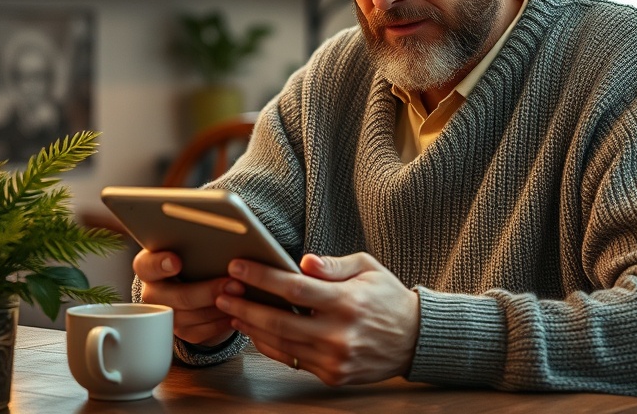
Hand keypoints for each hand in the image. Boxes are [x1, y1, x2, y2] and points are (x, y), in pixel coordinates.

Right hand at [133, 249, 236, 346]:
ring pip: (190, 317)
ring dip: (218, 308)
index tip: (176, 262)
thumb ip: (195, 243)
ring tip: (242, 297)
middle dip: (208, 291)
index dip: (160, 264)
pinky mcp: (180, 331)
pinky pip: (200, 332)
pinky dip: (219, 322)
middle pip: (177, 296)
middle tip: (233, 283)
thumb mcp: (190, 246)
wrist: (194, 280)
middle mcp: (152, 293)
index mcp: (148, 267)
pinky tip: (236, 311)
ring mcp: (164, 315)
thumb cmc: (192, 257)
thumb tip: (222, 235)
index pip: (146, 266)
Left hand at [215, 252, 419, 384]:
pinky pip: (292, 360)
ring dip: (251, 327)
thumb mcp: (367, 268)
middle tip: (222, 291)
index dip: (262, 276)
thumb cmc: (387, 296)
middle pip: (279, 320)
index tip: (238, 265)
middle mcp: (339, 333)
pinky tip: (255, 332)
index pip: (294, 288)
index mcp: (347, 301)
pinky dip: (270, 346)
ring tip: (232, 311)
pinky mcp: (332, 375)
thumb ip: (333, 266)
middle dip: (245, 305)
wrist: (414, 339)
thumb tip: (302, 263)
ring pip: (281, 344)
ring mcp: (335, 358)